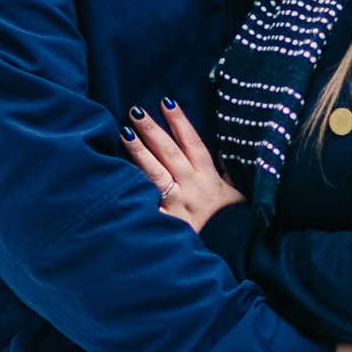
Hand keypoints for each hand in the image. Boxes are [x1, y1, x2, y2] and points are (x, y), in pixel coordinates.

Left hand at [121, 100, 244, 231]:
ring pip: (155, 173)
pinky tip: (117, 177)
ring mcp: (177, 204)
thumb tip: (221, 147)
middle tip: (136, 111)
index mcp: (209, 177)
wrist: (235, 249)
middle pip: (170, 153)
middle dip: (152, 130)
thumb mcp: (234, 191)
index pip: (192, 143)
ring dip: (139, 151)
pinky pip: (148, 204)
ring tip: (124, 132)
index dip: (179, 121)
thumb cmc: (232, 219)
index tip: (166, 101)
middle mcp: (192, 187)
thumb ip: (224, 169)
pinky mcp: (167, 221)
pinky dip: (134, 192)